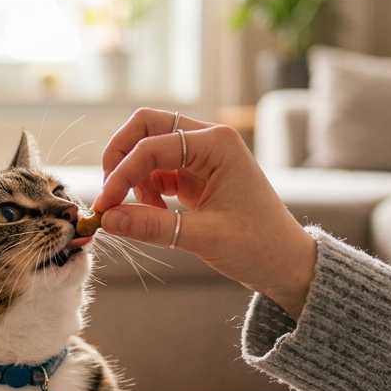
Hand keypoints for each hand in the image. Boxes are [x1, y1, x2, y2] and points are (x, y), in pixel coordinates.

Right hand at [93, 108, 317, 317]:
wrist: (286, 263)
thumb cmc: (258, 247)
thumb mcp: (203, 237)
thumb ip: (152, 226)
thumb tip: (107, 219)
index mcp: (217, 144)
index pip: (153, 146)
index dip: (122, 175)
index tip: (104, 206)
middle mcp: (209, 140)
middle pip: (146, 127)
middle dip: (121, 157)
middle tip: (110, 194)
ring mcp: (202, 155)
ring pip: (148, 146)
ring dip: (133, 177)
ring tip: (141, 214)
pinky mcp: (196, 174)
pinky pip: (157, 170)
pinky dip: (145, 189)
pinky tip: (152, 214)